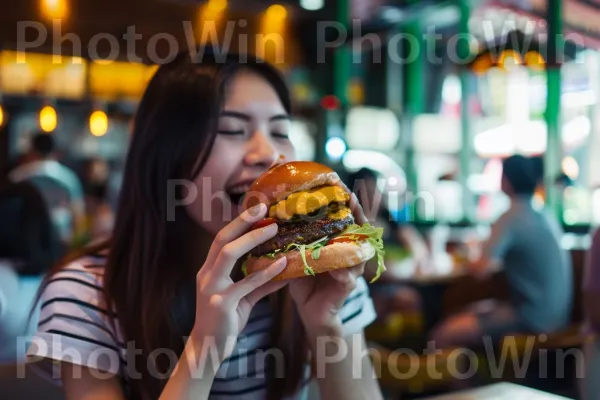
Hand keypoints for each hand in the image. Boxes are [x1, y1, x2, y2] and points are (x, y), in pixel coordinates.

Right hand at [192, 204, 287, 360]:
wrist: (208, 349)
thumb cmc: (225, 320)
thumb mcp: (243, 297)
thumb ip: (259, 282)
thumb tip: (283, 268)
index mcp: (209, 270)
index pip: (221, 239)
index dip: (238, 222)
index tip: (257, 207)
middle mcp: (207, 275)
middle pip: (222, 240)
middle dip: (242, 221)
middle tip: (264, 208)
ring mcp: (211, 288)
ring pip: (229, 255)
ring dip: (252, 239)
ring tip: (274, 229)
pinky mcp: (221, 303)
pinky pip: (246, 283)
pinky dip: (266, 273)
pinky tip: (283, 265)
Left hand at [289, 189, 368, 339]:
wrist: (310, 310)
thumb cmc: (304, 277)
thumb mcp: (297, 251)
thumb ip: (290, 234)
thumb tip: (267, 209)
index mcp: (336, 240)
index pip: (343, 214)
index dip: (341, 197)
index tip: (334, 178)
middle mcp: (348, 251)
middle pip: (357, 225)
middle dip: (354, 209)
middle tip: (348, 194)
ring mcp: (351, 268)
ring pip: (358, 249)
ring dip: (354, 235)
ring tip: (350, 220)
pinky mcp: (347, 287)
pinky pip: (348, 278)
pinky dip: (344, 272)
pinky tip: (338, 268)